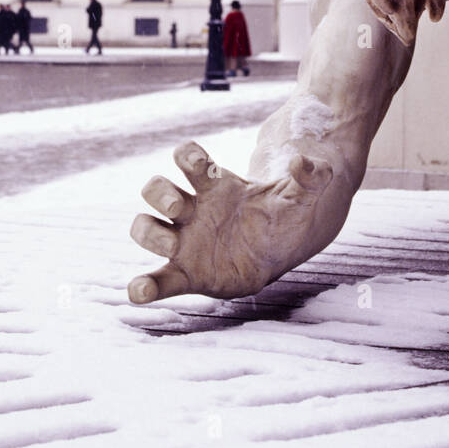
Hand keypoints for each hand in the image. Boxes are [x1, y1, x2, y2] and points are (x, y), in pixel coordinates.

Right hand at [128, 140, 332, 303]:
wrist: (280, 250)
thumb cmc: (282, 216)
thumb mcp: (301, 196)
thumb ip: (309, 177)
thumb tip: (304, 161)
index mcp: (215, 186)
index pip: (188, 158)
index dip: (188, 155)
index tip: (201, 164)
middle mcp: (192, 210)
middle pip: (155, 189)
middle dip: (161, 194)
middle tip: (180, 208)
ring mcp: (184, 241)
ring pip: (145, 228)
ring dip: (149, 233)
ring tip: (171, 246)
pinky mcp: (185, 273)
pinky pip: (158, 279)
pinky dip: (144, 286)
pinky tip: (138, 292)